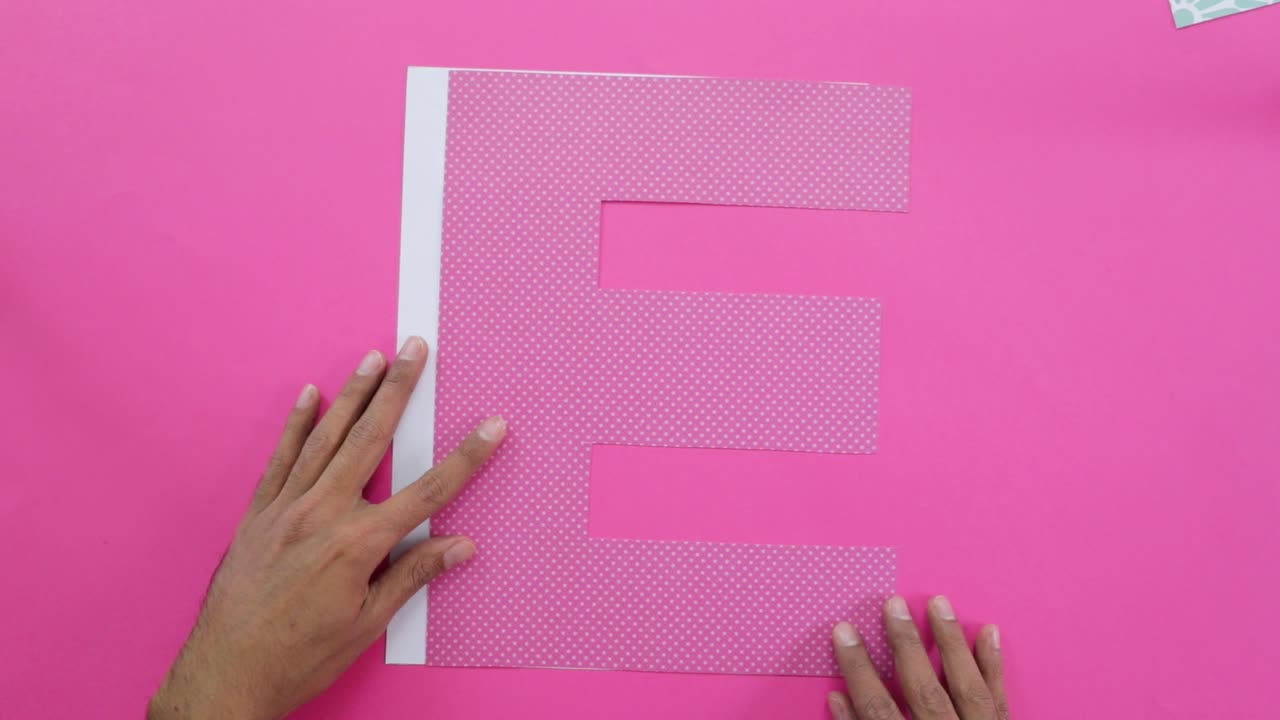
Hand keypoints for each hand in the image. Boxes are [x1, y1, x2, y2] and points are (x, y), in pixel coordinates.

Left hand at [149, 337, 504, 719]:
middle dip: (399, 389)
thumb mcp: (367, 624)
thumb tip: (459, 547)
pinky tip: (310, 396)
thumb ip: (413, 576)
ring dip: (353, 394)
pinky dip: (296, 425)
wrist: (226, 674)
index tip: (492, 426)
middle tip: (415, 348)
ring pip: (327, 438)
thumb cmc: (300, 657)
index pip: (428, 490)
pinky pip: (281, 458)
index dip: (467, 457)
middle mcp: (323, 514)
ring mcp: (287, 509)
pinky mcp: (258, 514)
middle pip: (372, 439)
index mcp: (359, 543)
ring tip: (373, 358)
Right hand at [828, 596, 1007, 719]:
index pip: (878, 708)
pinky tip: (988, 632)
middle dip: (907, 645)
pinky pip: (1000, 700)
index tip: (843, 632)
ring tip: (939, 603)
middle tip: (893, 604)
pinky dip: (993, 666)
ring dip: (951, 643)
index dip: (858, 670)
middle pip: (924, 691)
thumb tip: (837, 697)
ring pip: (967, 688)